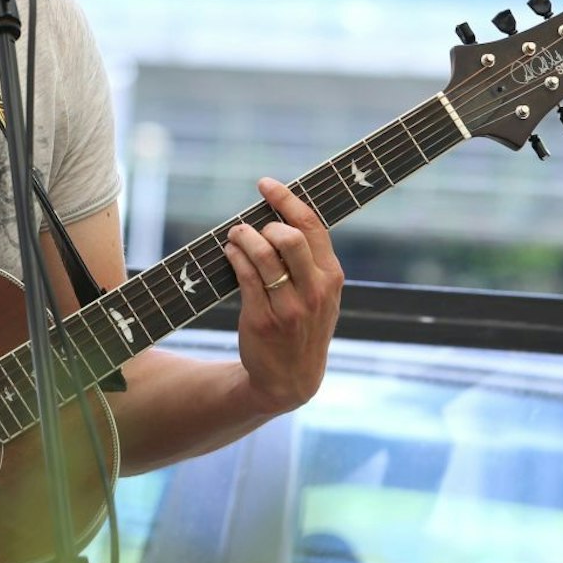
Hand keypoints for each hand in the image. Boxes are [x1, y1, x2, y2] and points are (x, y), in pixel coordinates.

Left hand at [222, 177, 344, 413]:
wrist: (291, 378)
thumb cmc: (303, 326)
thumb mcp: (321, 296)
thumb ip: (311, 261)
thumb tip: (280, 216)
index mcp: (332, 277)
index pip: (312, 227)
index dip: (286, 200)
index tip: (265, 185)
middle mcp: (314, 290)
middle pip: (288, 238)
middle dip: (263, 225)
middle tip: (249, 227)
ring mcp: (289, 307)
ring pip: (262, 255)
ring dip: (242, 237)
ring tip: (234, 235)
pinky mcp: (262, 319)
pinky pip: (244, 276)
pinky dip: (233, 256)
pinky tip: (229, 252)